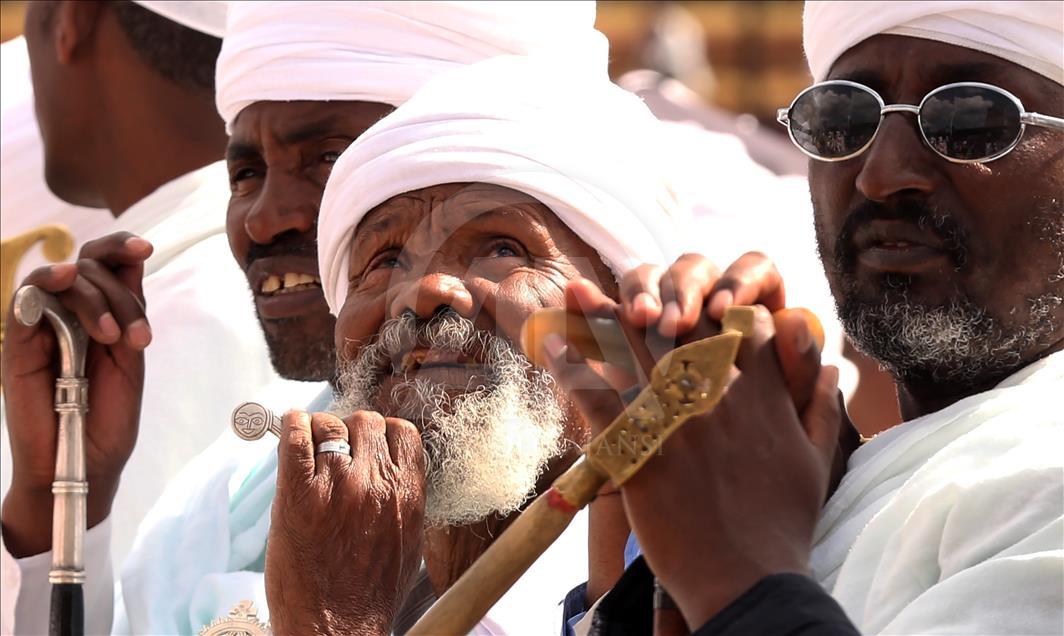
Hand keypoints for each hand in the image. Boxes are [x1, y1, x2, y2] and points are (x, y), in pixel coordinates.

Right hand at [1, 232, 151, 556]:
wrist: (83, 464)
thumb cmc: (108, 418)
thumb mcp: (129, 360)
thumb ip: (129, 312)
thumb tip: (132, 262)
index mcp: (102, 314)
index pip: (106, 263)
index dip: (122, 247)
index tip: (146, 248)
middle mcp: (71, 315)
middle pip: (91, 268)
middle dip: (120, 296)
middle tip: (135, 340)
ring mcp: (42, 328)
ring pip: (63, 280)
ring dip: (94, 298)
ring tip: (112, 338)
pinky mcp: (18, 345)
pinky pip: (24, 300)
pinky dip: (43, 284)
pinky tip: (63, 280)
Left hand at [266, 410, 424, 635]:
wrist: (337, 630)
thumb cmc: (370, 595)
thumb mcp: (407, 542)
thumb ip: (404, 500)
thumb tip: (393, 469)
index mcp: (409, 495)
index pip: (402, 432)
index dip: (382, 434)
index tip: (368, 445)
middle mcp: (377, 485)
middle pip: (366, 421)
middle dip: (350, 432)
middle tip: (335, 452)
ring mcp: (337, 487)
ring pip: (330, 424)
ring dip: (318, 431)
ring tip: (308, 451)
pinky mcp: (298, 496)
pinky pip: (294, 436)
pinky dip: (290, 426)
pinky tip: (288, 431)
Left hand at [546, 306, 842, 629]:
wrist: (747, 577)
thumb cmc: (783, 525)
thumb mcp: (818, 460)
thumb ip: (822, 406)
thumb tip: (833, 366)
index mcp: (763, 391)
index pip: (740, 322)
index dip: (716, 306)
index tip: (696, 305)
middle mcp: (718, 392)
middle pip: (680, 325)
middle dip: (652, 298)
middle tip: (623, 284)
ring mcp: (676, 418)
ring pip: (633, 349)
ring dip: (601, 317)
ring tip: (579, 294)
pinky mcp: (638, 449)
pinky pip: (596, 396)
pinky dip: (570, 368)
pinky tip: (553, 346)